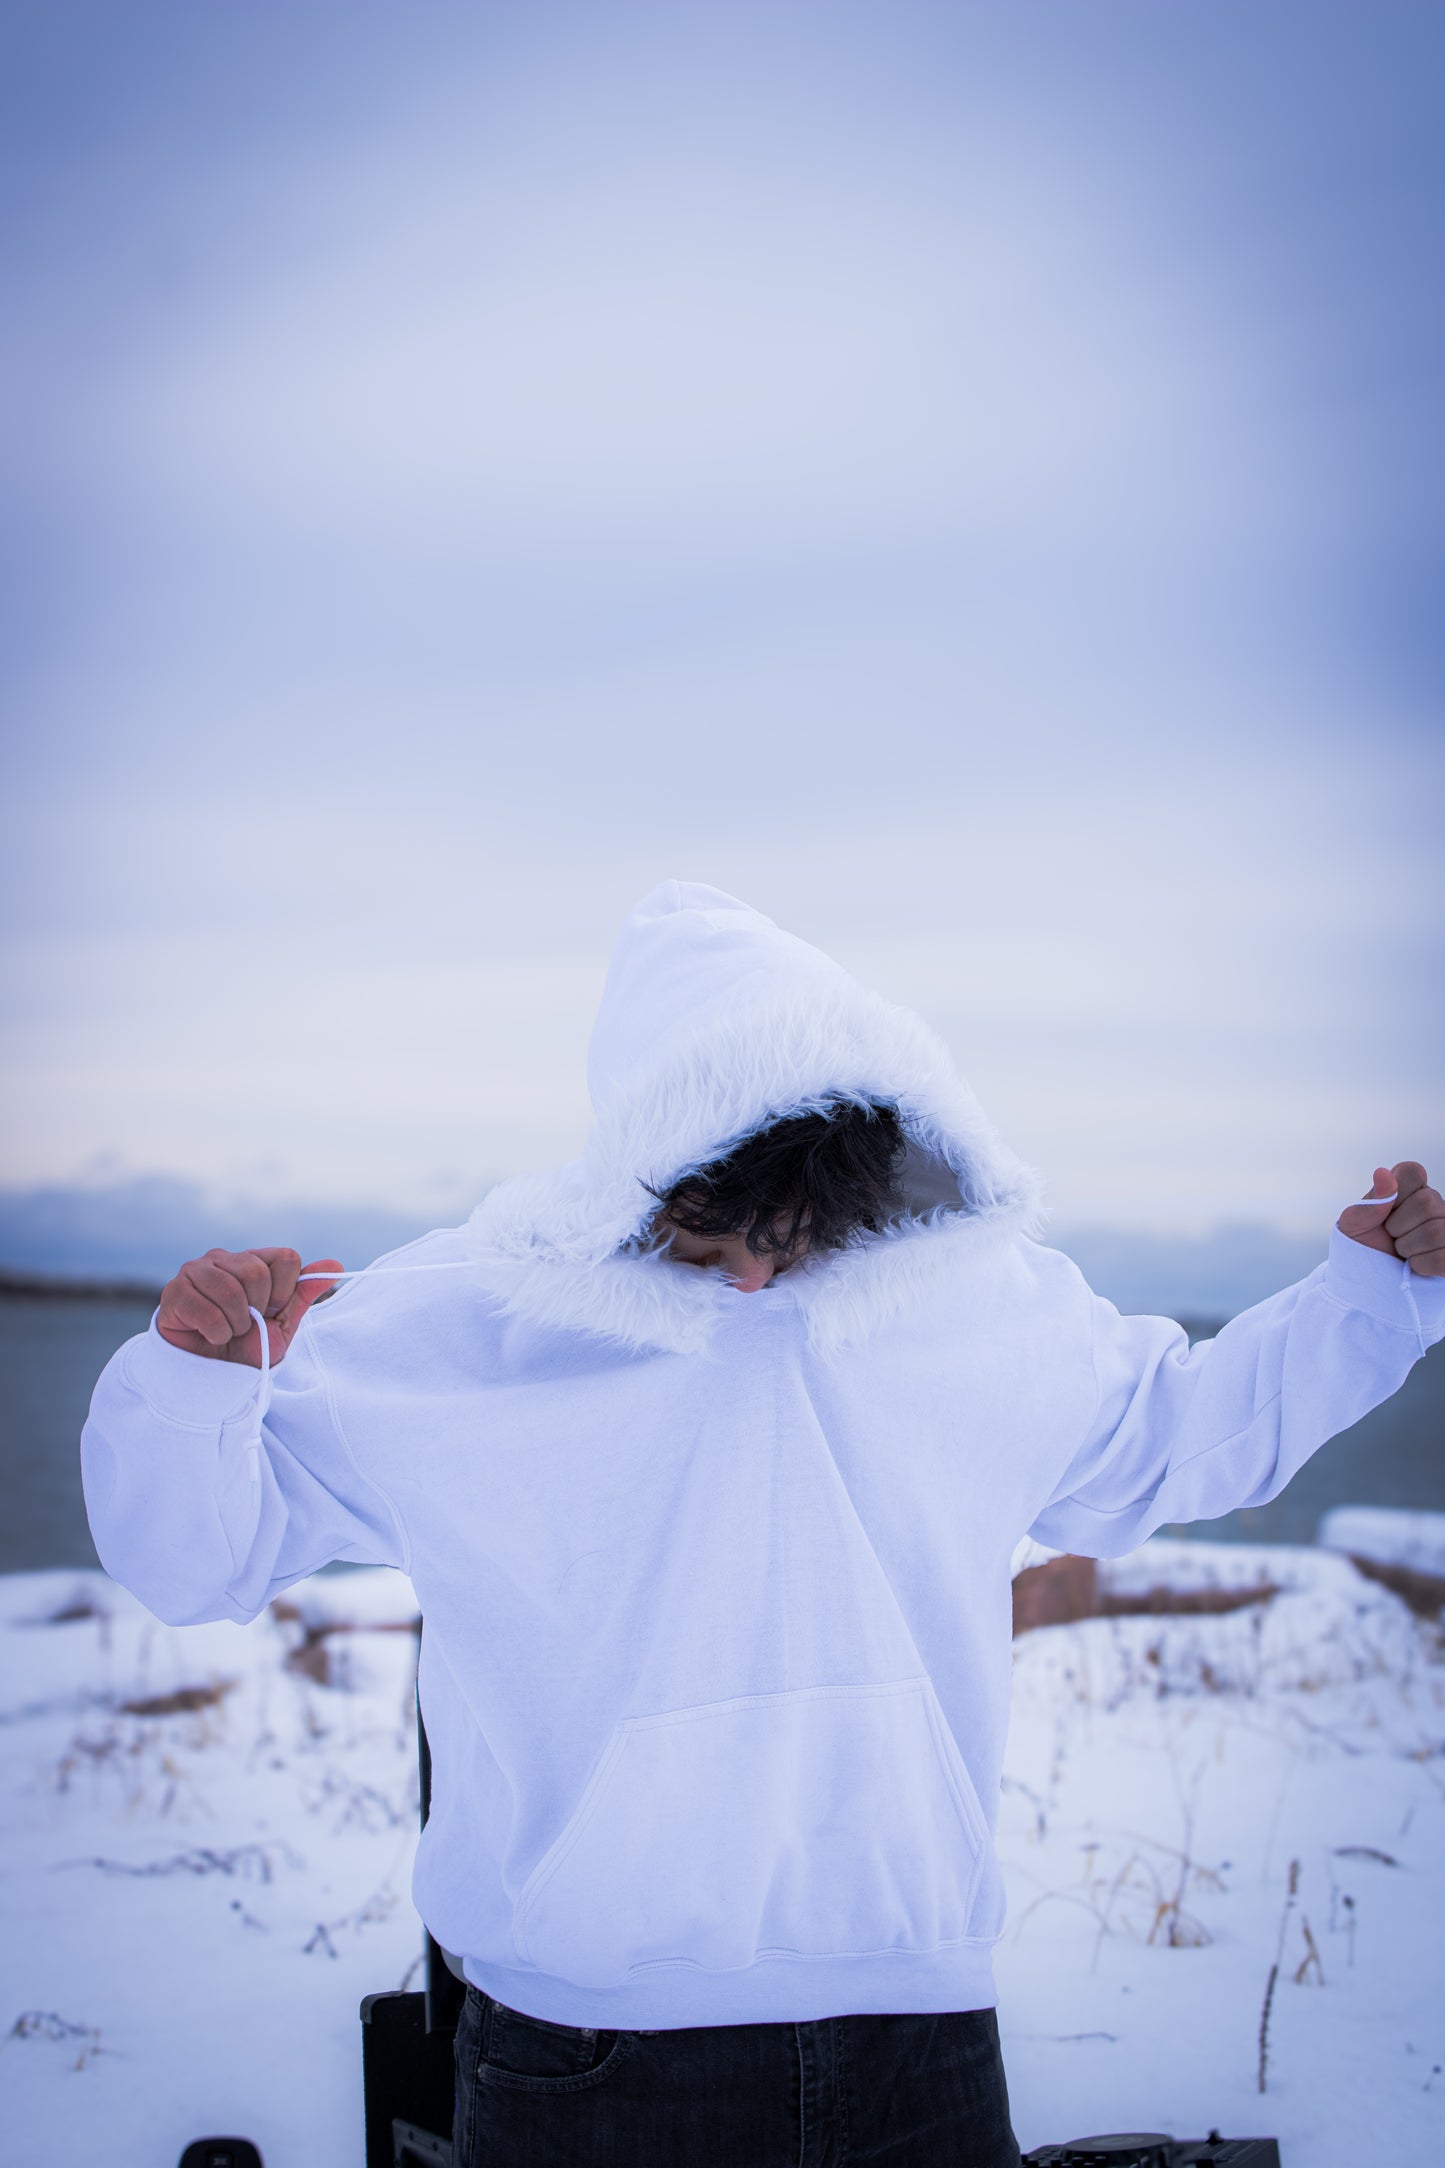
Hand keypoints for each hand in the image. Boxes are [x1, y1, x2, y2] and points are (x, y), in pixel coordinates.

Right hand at [157, 1248, 342, 1365]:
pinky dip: (215, 1331)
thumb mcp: (283, 1323)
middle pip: (256, 1272)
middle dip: (258, 1309)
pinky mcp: (174, 1291)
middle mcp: (222, 1258)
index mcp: (252, 1260)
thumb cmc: (246, 1346)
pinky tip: (209, 1335)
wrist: (212, 1376)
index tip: (272, 1311)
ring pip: (230, 1289)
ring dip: (235, 1323)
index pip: (286, 1257)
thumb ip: (304, 1294)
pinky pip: (205, 1308)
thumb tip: (336, 1265)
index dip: (284, 1291)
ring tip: (228, 1330)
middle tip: (245, 1324)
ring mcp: (195, 1270)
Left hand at [1337, 1163, 1444, 1276]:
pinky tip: (1414, 1264)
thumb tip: (1383, 1173)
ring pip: (1437, 1232)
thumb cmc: (1361, 1247)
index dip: (1395, 1192)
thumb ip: (1370, 1202)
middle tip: (1391, 1236)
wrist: (1367, 1280)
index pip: (1413, 1171)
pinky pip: (1443, 1258)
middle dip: (1398, 1226)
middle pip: (1427, 1203)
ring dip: (1408, 1248)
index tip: (1383, 1209)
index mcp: (1409, 1189)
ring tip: (1401, 1251)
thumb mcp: (1354, 1225)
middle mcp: (1434, 1204)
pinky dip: (1421, 1265)